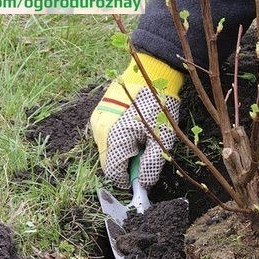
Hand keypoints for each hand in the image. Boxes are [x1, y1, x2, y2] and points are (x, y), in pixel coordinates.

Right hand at [90, 54, 183, 188]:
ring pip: (106, 149)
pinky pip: (105, 135)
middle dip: (125, 165)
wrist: (151, 74)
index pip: (113, 172)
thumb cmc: (158, 107)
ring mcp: (97, 120)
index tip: (140, 179)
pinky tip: (131, 129)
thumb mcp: (162, 139)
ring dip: (121, 151)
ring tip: (139, 138)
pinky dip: (117, 139)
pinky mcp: (98, 112)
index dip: (127, 180)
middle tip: (144, 154)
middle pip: (108, 162)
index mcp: (115, 138)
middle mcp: (100, 131)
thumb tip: (144, 184)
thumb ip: (151, 164)